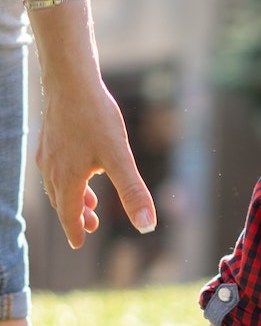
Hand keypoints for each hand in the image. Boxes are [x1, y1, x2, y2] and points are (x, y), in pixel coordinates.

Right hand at [36, 76, 155, 248]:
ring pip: (58, 184)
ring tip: (90, 201)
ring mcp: (49, 152)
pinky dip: (68, 176)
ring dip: (73, 196)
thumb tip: (147, 226)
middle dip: (76, 215)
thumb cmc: (96, 117)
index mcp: (68, 178)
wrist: (70, 81)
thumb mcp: (120, 157)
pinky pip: (56, 166)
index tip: (79, 244)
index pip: (69, 213)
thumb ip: (133, 192)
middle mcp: (53, 168)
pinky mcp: (50, 136)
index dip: (75, 230)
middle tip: (91, 226)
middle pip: (63, 201)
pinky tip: (82, 166)